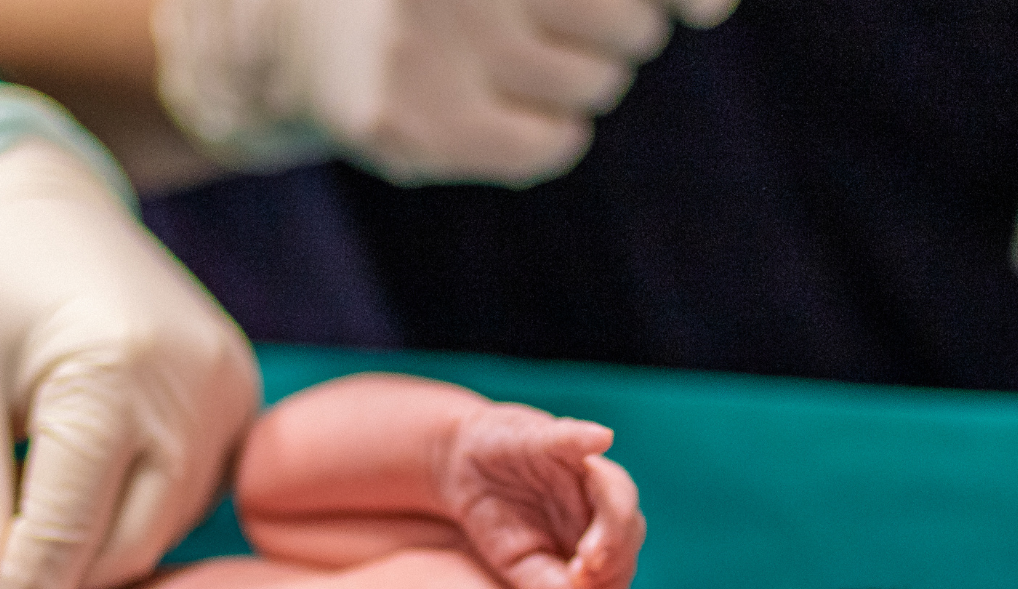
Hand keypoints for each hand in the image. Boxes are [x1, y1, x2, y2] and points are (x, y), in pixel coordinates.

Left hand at [0, 139, 259, 588]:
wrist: (26, 194)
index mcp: (116, 372)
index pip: (69, 536)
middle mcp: (195, 385)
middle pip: (127, 545)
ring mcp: (231, 390)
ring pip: (160, 529)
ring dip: (92, 557)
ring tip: (20, 560)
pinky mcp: (240, 396)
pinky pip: (186, 495)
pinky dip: (129, 518)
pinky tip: (76, 514)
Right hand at [154, 0, 740, 185]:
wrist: (301, 33)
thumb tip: (716, 6)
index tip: (709, 9)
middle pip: (630, 22)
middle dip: (619, 29)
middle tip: (556, 22)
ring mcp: (424, 42)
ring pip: (596, 85)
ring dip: (578, 80)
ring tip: (508, 58)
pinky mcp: (410, 122)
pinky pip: (552, 146)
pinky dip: (547, 135)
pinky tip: (494, 110)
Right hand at [437, 402, 643, 588]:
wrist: (461, 468)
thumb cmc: (498, 517)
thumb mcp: (513, 560)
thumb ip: (539, 581)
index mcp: (596, 532)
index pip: (621, 561)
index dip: (609, 583)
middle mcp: (600, 498)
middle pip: (630, 527)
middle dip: (614, 555)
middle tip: (586, 572)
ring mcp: (583, 466)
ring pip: (618, 490)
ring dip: (611, 519)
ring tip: (591, 552)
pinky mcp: (554, 437)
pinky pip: (575, 439)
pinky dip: (586, 439)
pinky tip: (600, 439)